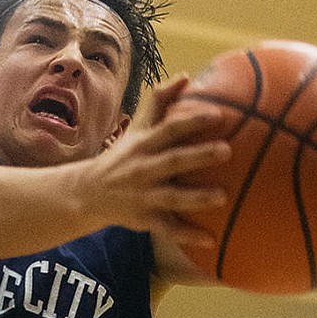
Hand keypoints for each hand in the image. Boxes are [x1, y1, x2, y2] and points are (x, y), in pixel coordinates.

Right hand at [82, 76, 230, 251]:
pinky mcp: (145, 220)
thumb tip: (185, 77)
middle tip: (227, 151)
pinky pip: (168, 229)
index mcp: (144, 145)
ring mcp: (144, 196)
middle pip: (173, 161)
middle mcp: (144, 169)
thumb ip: (159, 102)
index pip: (170, 129)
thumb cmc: (123, 157)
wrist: (89, 194)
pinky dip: (188, 236)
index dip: (192, 121)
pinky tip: (211, 240)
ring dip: (197, 198)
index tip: (219, 115)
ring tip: (222, 197)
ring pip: (172, 198)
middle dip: (198, 157)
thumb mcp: (137, 129)